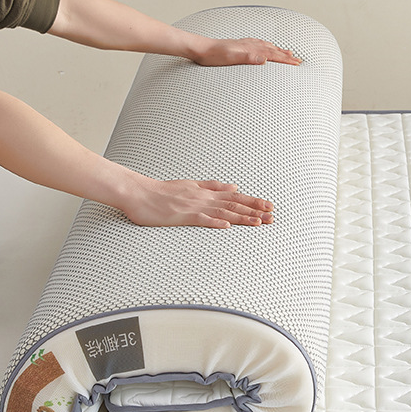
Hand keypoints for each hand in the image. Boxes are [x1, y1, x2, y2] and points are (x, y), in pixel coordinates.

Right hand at [120, 177, 274, 228]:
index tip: (269, 206)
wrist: (138, 192)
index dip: (253, 202)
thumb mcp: (191, 185)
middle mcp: (203, 198)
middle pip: (233, 204)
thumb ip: (213, 187)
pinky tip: (227, 226)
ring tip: (258, 222)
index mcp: (206, 192)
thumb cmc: (162, 192)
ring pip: (222, 212)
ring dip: (241, 217)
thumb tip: (234, 187)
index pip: (235, 198)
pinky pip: (200, 219)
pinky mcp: (181, 216)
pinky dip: (214, 222)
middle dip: (254, 210)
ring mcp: (193, 207)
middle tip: (272, 215)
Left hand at [191, 37, 301, 66]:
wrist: (200, 48)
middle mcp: (249, 45)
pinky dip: (267, 46)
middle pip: (273, 50)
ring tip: (289, 52)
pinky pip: (259, 44)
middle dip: (287, 56)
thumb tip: (265, 59)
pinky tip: (267, 47)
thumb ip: (248, 57)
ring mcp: (245, 45)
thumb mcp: (231, 58)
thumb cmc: (214, 56)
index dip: (286, 60)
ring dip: (279, 50)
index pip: (272, 55)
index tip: (297, 64)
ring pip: (267, 47)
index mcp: (250, 50)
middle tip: (299, 60)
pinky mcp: (239, 46)